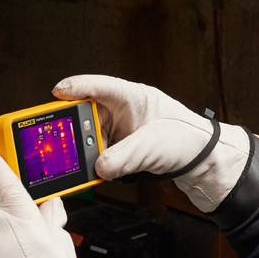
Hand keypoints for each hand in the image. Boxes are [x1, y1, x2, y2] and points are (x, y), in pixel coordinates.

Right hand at [53, 75, 252, 213]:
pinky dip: (92, 162)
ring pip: (90, 136)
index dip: (75, 87)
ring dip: (81, 149)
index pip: (98, 87)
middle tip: (54, 136)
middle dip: (71, 126)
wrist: (204, 162)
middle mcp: (123, 112)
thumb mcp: (153, 146)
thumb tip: (100, 167)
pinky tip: (89, 171)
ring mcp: (121, 131)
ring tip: (71, 160)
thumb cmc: (187, 140)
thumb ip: (124, 156)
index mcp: (131, 97)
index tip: (56, 93)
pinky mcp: (122, 150)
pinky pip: (99, 153)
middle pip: (86, 114)